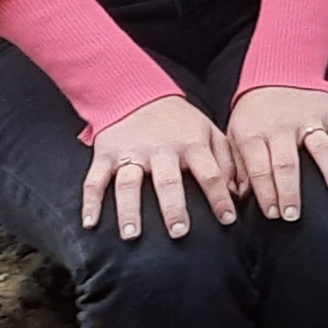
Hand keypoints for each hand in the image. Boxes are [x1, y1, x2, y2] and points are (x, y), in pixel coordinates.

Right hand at [80, 93, 243, 241]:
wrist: (137, 93)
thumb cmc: (180, 121)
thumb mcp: (209, 131)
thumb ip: (226, 160)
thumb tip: (238, 193)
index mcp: (191, 144)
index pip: (210, 173)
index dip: (220, 197)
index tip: (228, 220)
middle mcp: (161, 150)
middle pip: (167, 181)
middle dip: (174, 208)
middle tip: (179, 233)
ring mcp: (130, 153)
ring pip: (129, 184)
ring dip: (129, 210)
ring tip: (131, 235)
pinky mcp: (105, 154)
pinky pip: (95, 180)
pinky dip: (91, 202)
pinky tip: (90, 223)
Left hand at [223, 84, 327, 224]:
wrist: (276, 72)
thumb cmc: (254, 113)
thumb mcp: (235, 134)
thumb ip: (239, 165)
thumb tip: (239, 197)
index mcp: (254, 134)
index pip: (259, 168)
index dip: (265, 193)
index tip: (272, 214)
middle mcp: (282, 127)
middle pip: (287, 163)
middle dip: (290, 191)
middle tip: (294, 215)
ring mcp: (309, 119)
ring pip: (321, 147)